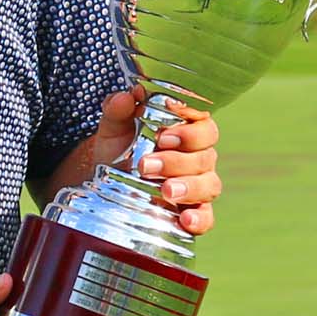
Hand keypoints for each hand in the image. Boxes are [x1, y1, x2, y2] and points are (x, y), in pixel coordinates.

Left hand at [86, 88, 221, 235]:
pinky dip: (199, 219)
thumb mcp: (114, 129)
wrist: (107, 182)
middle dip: (176, 160)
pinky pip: (206, 217)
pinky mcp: (193, 211)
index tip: (162, 134)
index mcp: (186, 129)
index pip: (203, 123)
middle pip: (205, 155)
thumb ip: (118, 110)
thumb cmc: (120, 148)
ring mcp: (199, 184)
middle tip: (146, 164)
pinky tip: (185, 219)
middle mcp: (198, 156)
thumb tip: (125, 95)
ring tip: (165, 190)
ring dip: (188, 187)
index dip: (189, 128)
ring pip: (209, 184)